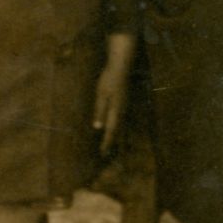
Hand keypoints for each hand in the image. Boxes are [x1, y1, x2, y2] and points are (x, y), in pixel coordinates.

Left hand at [93, 34, 136, 149]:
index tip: (103, 154)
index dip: (107, 143)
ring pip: (122, 127)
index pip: (111, 131)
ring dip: (119, 139)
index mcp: (116, 111)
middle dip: (114, 145)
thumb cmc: (109, 79)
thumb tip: (97, 127)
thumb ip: (100, 111)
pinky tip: (119, 131)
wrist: (122, 66)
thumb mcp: (101, 95)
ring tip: (117, 149)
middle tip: (109, 156)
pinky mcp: (125, 103)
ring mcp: (125, 107)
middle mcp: (123, 112)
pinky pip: (123, 121)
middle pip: (119, 132)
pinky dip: (121, 129)